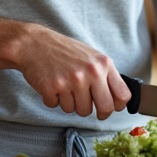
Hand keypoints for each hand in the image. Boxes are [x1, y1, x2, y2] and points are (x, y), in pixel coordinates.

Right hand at [16, 27, 132, 119]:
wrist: (33, 43)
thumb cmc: (64, 51)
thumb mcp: (91, 57)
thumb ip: (105, 75)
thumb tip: (118, 100)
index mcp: (103, 64)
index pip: (122, 95)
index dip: (118, 106)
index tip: (112, 108)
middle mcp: (90, 72)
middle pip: (105, 108)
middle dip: (99, 113)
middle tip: (90, 108)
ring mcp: (71, 81)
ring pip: (80, 111)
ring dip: (71, 104)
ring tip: (65, 87)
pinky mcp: (52, 88)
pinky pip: (57, 107)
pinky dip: (54, 100)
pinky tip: (52, 85)